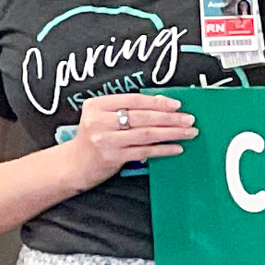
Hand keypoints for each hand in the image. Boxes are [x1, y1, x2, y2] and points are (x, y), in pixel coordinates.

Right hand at [64, 93, 194, 186]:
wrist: (74, 164)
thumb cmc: (94, 138)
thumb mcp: (104, 118)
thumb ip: (128, 110)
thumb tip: (163, 104)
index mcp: (97, 105)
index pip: (133, 100)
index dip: (157, 102)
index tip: (177, 105)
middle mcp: (99, 121)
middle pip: (142, 117)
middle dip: (170, 118)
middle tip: (189, 119)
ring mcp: (105, 140)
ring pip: (146, 134)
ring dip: (171, 133)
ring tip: (189, 132)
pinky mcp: (112, 157)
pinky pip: (144, 151)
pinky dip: (163, 149)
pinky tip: (176, 148)